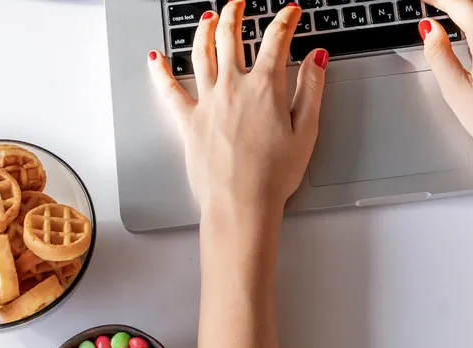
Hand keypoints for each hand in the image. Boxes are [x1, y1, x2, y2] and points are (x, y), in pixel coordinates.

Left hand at [147, 1, 328, 212]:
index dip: (285, 20)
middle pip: (230, 37)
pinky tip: (155, 57)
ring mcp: (207, 102)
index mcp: (265, 87)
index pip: (276, 40)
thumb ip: (311, 89)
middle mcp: (233, 87)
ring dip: (204, 29)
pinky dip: (160, 71)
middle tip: (239, 3)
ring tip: (208, 17)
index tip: (290, 12)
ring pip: (201, 53)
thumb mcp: (306, 130)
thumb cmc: (274, 174)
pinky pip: (169, 90)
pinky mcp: (188, 121)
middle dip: (236, 13)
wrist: (241, 203)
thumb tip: (316, 58)